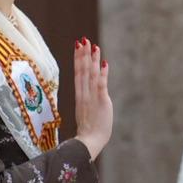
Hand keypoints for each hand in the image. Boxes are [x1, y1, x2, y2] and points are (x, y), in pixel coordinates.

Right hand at [70, 38, 112, 157]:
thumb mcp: (86, 113)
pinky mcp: (101, 101)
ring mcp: (92, 97)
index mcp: (80, 97)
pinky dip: (102, 73)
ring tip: (93, 45)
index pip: (78, 74)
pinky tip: (104, 62)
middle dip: (83, 55)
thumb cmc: (89, 132)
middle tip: (83, 39)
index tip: (78, 47)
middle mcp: (84, 94)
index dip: (78, 60)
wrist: (88, 143)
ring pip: (91, 74)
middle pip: (82, 71)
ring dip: (92, 59)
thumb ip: (88, 102)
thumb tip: (88, 94)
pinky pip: (101, 84)